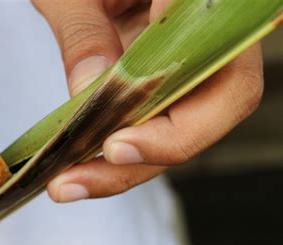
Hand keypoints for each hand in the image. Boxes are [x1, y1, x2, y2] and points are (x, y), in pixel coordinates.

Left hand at [33, 0, 263, 201]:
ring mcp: (194, 57)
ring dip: (125, 164)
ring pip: (182, 124)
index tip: (113, 147)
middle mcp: (217, 35)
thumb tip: (87, 97)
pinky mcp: (170, 71)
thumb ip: (85, 33)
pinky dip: (121, 140)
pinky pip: (158, 114)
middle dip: (139, 160)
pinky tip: (79, 160)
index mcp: (210, 0)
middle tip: (70, 185)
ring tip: (67, 183)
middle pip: (206, 118)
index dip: (175, 129)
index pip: (219, 79)